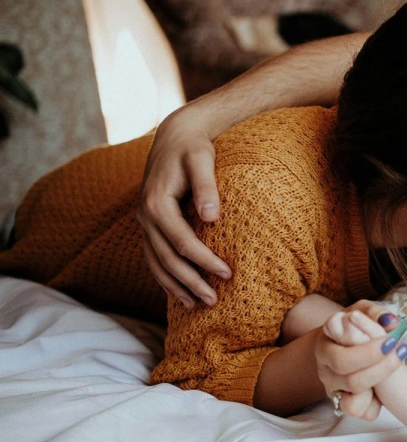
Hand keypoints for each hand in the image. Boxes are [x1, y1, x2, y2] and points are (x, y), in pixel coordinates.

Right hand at [138, 108, 231, 307]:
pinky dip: (165, 277)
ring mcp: (144, 222)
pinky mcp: (149, 224)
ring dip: (175, 286)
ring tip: (197, 305)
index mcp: (157, 203)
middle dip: (190, 281)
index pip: (182, 241)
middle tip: (213, 301)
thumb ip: (206, 187)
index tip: (227, 273)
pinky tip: (181, 292)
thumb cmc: (194, 148)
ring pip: (156, 262)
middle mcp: (145, 215)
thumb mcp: (202, 160)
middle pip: (166, 258)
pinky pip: (154, 256)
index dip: (204, 260)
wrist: (175, 137)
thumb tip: (212, 216)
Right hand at [317, 300, 404, 419]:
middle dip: (380, 367)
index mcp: (325, 344)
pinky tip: (385, 388)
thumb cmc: (357, 325)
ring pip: (353, 398)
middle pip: (349, 378)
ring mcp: (333, 389)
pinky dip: (375, 405)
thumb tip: (389, 322)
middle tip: (401, 351)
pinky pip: (359, 412)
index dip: (367, 352)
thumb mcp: (364, 311)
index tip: (391, 341)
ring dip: (379, 383)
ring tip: (397, 364)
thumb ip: (375, 313)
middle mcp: (324, 369)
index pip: (340, 355)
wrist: (349, 344)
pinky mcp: (343, 404)